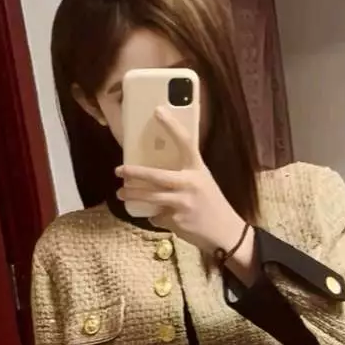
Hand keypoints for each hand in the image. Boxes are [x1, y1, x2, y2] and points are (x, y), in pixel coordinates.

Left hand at [117, 108, 254, 263]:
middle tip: (119, 170)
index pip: (185, 142)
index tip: (158, 111)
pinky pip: (156, 216)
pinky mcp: (176, 221)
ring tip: (121, 193)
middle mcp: (190, 184)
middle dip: (134, 173)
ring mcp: (182, 203)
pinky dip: (155, 216)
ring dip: (132, 195)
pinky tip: (159, 216)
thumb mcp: (203, 182)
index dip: (171, 125)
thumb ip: (184, 174)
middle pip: (155, 176)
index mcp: (197, 169)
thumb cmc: (212, 204)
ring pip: (150, 197)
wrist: (225, 232)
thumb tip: (158, 169)